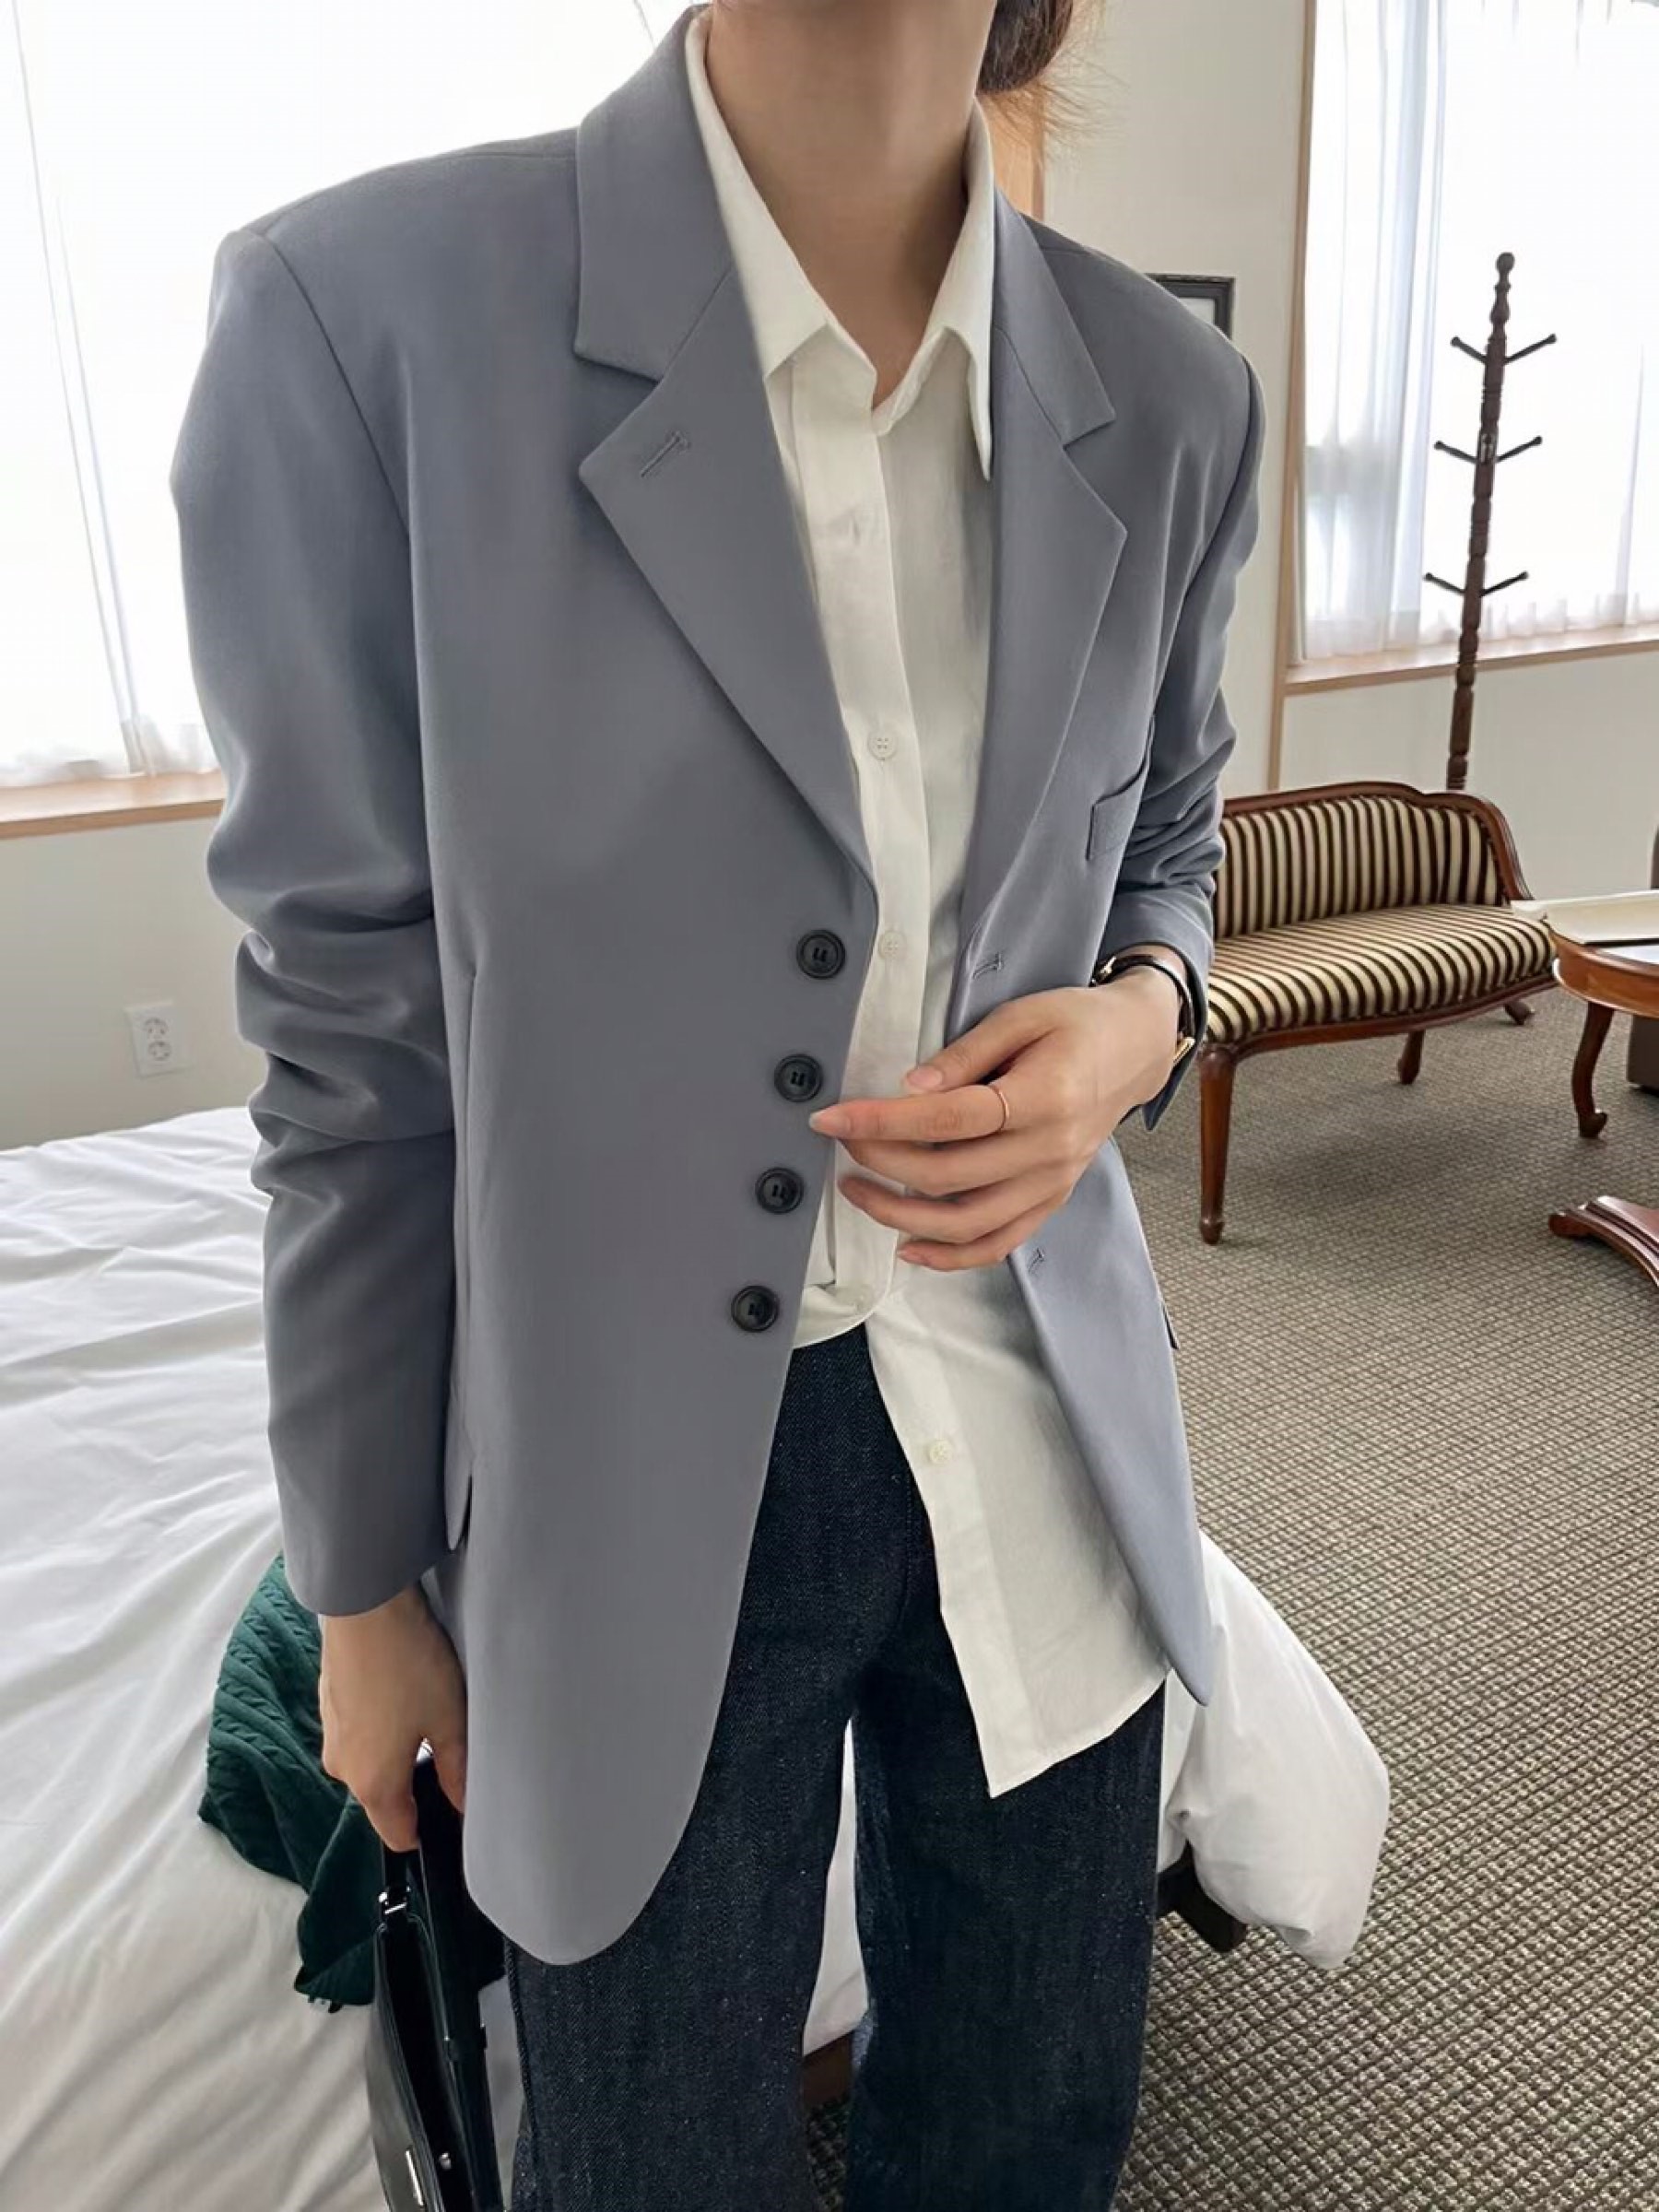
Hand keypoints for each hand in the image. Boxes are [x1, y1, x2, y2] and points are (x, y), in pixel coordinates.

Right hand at [318, 1583, 467, 1849]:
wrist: (363, 1605)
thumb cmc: (407, 1663)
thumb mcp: (449, 1719)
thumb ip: (456, 1769)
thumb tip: (464, 1802)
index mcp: (373, 1784)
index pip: (398, 1836)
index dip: (427, 1831)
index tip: (451, 1812)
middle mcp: (343, 1768)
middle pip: (383, 1797)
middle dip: (414, 1782)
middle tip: (449, 1747)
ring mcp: (331, 1733)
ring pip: (371, 1760)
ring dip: (397, 1748)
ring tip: (429, 1710)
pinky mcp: (329, 1703)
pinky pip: (359, 1730)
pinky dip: (380, 1722)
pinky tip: (403, 1691)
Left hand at [806, 969, 1182, 1270]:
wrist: (1136, 1049)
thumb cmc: (1078, 1024)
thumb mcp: (1021, 1016)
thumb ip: (965, 1053)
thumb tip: (910, 1087)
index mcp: (1042, 1098)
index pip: (947, 1119)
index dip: (882, 1122)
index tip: (834, 1118)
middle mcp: (1049, 1151)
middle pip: (947, 1175)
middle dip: (880, 1160)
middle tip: (842, 1140)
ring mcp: (1051, 1183)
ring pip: (966, 1223)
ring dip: (901, 1216)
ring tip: (858, 1191)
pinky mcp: (1051, 1200)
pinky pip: (998, 1243)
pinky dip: (951, 1257)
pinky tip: (907, 1247)